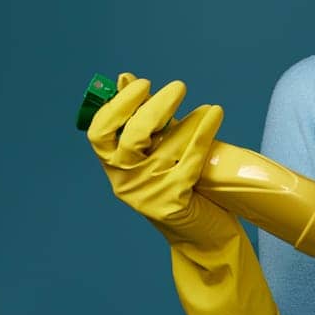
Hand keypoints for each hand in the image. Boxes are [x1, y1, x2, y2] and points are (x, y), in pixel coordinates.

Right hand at [85, 71, 238, 246]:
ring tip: (207, 108)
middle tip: (179, 87)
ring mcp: (147, 193)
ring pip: (166, 148)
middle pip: (133, 136)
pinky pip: (189, 161)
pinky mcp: (172, 203)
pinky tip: (215, 115)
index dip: (118, 105)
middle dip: (156, 107)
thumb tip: (125, 79)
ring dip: (188, 122)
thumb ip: (142, 119)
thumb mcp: (156, 151)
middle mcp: (124, 180)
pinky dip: (203, 134)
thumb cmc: (180, 186)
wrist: (203, 236)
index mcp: (114, 165)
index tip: (142, 85)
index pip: (99, 132)